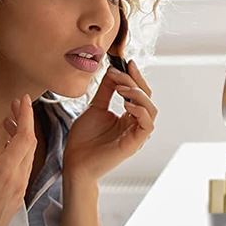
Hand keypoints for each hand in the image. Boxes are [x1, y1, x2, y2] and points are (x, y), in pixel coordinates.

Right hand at [0, 94, 36, 225]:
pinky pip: (24, 170)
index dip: (26, 116)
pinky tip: (6, 151)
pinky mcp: (14, 199)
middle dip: (25, 122)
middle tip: (16, 105)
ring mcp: (18, 191)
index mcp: (5, 174)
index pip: (24, 137)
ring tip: (9, 123)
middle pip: (29, 145)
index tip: (23, 99)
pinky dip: (19, 153)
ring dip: (22, 138)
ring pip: (28, 158)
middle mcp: (17, 181)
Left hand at [61, 60, 156, 183]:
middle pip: (147, 97)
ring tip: (121, 88)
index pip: (139, 92)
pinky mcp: (134, 144)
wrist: (75, 162)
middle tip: (120, 73)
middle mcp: (135, 124)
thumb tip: (112, 71)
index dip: (135, 76)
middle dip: (135, 81)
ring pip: (151, 109)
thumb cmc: (84, 139)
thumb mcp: (95, 107)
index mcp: (128, 116)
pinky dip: (140, 111)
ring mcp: (136, 134)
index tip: (127, 62)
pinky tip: (126, 105)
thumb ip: (105, 90)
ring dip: (138, 95)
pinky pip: (147, 125)